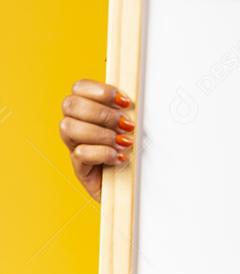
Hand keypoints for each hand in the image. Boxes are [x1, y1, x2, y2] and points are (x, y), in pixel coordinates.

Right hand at [59, 79, 135, 200]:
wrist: (135, 186)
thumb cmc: (136, 152)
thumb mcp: (134, 124)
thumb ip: (128, 109)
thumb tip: (132, 100)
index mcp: (88, 108)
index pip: (79, 87)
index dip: (100, 90)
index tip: (125, 101)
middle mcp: (76, 126)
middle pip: (69, 104)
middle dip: (101, 112)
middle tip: (125, 124)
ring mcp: (74, 147)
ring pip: (69, 127)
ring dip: (101, 133)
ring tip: (123, 142)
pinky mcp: (79, 168)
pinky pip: (80, 154)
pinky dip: (103, 153)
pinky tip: (119, 157)